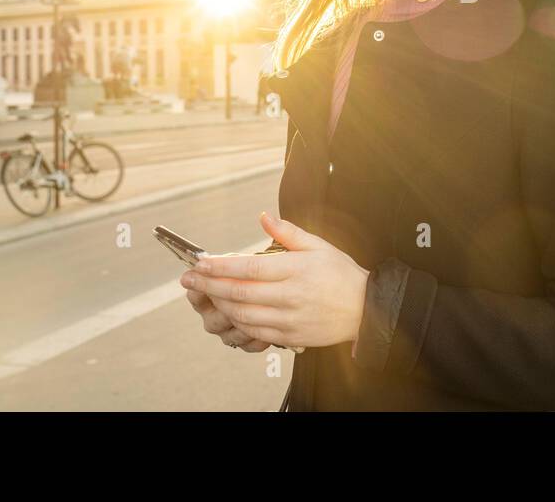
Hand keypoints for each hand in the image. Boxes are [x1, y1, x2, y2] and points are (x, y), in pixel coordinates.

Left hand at [180, 211, 369, 350]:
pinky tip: (228, 312)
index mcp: (296, 269)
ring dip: (219, 304)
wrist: (366, 310)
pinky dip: (237, 322)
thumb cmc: (341, 274)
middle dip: (209, 284)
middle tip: (188, 279)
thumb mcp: (319, 245)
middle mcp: (290, 295)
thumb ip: (288, 233)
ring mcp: (289, 318)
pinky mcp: (290, 336)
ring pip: (243, 314)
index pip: (249, 267)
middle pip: (239, 291)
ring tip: (205, 293)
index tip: (200, 262)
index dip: (220, 266)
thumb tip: (264, 217)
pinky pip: (255, 332)